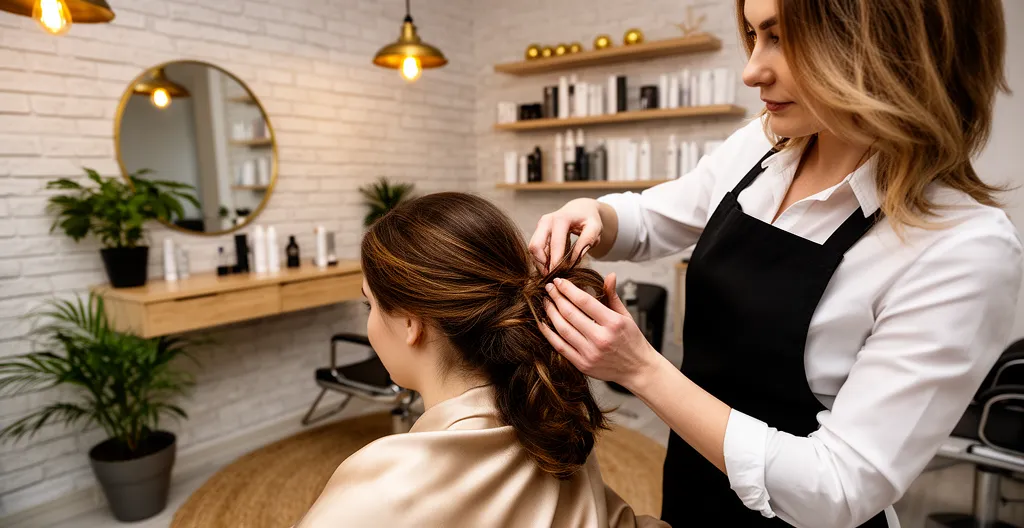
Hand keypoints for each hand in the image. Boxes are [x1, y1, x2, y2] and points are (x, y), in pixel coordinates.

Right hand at [528, 198, 602, 272]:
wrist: (580, 208)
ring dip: (540, 262)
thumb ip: (586, 242)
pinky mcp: (538, 231)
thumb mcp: (595, 228)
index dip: (556, 263)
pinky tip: (552, 264)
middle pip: (536, 247)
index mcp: (561, 219)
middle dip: (543, 264)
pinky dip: (541, 258)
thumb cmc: (589, 219)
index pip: (555, 245)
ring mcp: (540, 225)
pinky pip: (535, 249)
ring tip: (554, 271)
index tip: (561, 275)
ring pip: (533, 249)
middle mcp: (546, 221)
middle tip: (554, 275)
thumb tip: (573, 260)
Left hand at [538, 272, 660, 389]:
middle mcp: (601, 338)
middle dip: (556, 297)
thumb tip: (609, 275)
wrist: (638, 369)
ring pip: (563, 329)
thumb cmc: (632, 341)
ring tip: (546, 301)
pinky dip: (549, 333)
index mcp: (613, 323)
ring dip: (550, 313)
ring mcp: (590, 353)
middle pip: (570, 313)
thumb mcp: (626, 316)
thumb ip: (612, 296)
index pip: (584, 301)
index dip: (568, 289)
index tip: (559, 281)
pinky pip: (560, 346)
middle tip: (549, 287)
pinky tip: (543, 322)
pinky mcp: (583, 364)